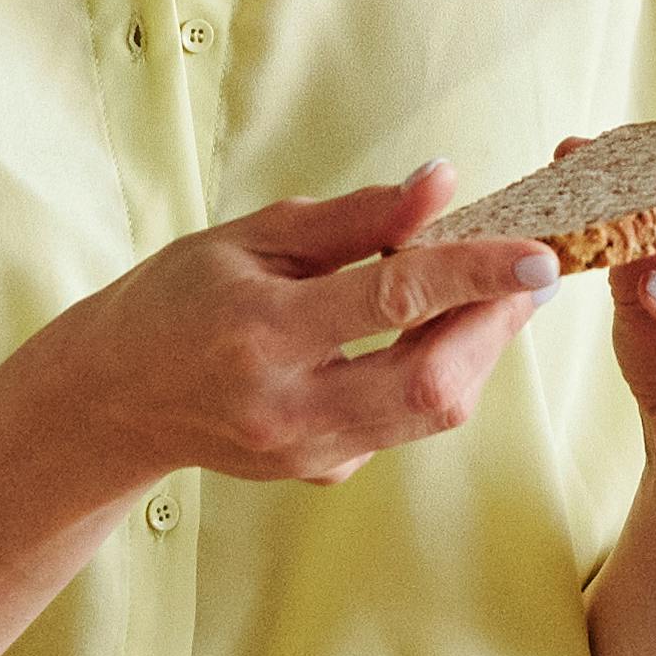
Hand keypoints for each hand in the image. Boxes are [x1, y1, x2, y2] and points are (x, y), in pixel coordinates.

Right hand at [19, 167, 563, 491]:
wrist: (115, 400)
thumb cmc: (178, 300)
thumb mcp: (253, 238)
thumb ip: (355, 217)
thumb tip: (442, 182)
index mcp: (261, 332)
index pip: (393, 300)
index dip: (475, 274)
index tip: (540, 254)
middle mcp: (286, 407)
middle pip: (432, 383)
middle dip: (497, 323)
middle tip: (527, 271)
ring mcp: (307, 453)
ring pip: (433, 412)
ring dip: (476, 348)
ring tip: (483, 292)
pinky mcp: (323, 474)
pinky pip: (405, 424)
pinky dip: (431, 373)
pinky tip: (417, 337)